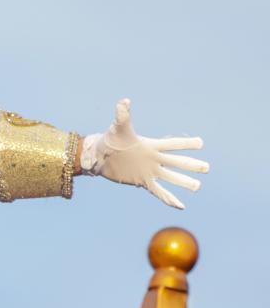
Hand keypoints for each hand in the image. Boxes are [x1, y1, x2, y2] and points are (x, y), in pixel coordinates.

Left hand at [80, 99, 208, 208]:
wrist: (99, 155)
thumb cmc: (110, 139)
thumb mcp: (118, 128)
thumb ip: (122, 115)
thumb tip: (124, 101)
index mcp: (151, 146)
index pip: (172, 145)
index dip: (185, 144)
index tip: (200, 142)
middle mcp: (154, 159)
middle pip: (176, 162)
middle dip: (191, 165)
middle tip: (206, 168)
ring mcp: (149, 171)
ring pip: (171, 178)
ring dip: (183, 182)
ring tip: (197, 186)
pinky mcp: (142, 181)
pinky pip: (158, 191)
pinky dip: (169, 198)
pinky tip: (181, 206)